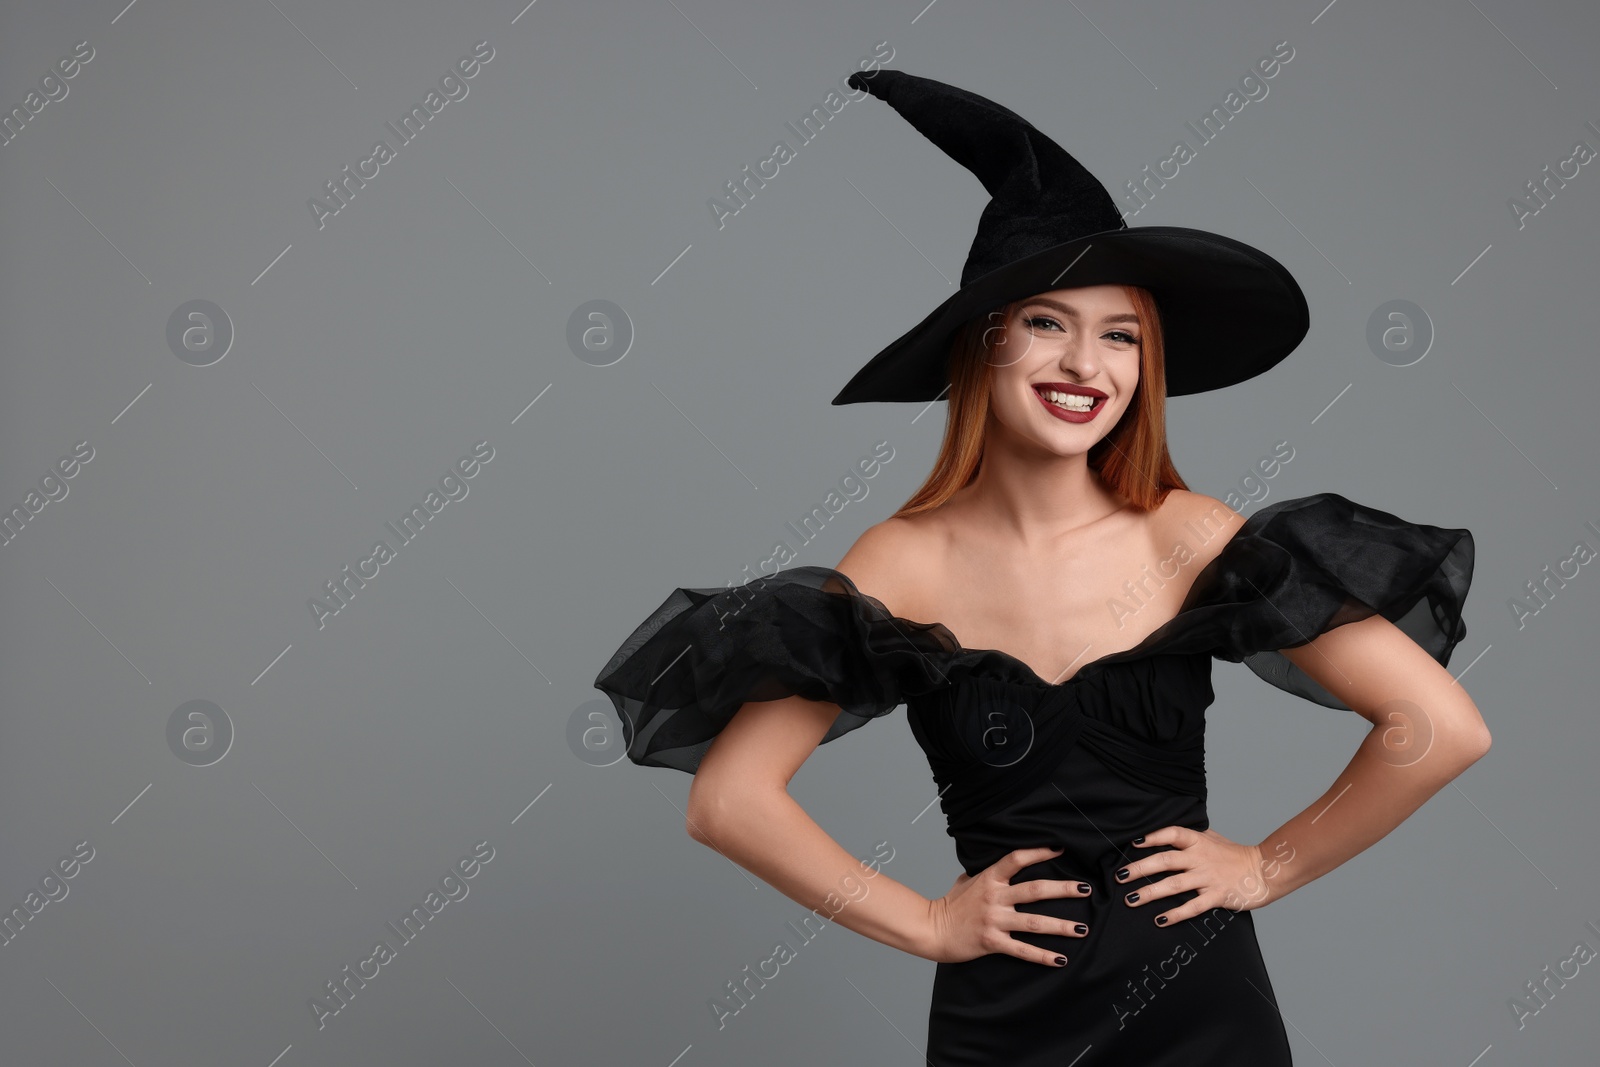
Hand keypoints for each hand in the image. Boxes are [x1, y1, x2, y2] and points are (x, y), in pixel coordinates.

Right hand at [923, 846, 1090, 966]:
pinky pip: (1023, 950)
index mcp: (989, 879)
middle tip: (1085, 888)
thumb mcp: (965, 880)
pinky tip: (1061, 959)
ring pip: (1034, 922)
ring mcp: (994, 920)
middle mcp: (994, 897)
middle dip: (1063, 889)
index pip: (1016, 859)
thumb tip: (1000, 865)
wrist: (932, 930)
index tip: (1060, 849)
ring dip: (1061, 925)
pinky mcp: (992, 942)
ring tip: (1082, 928)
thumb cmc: (950, 905)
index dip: (1039, 852)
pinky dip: (1043, 956)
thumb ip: (985, 873)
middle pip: (1035, 890)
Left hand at [1116, 827, 1273, 925]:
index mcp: (1199, 841)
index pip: (1172, 833)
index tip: (1134, 843)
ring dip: (1150, 893)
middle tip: (1119, 876)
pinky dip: (1176, 914)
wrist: (1265, 871)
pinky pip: (1193, 907)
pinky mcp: (1217, 897)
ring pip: (1174, 885)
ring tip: (1131, 900)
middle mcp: (1200, 858)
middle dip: (1140, 868)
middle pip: (1165, 860)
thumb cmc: (1236, 855)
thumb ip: (1191, 836)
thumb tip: (1167, 834)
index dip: (1152, 837)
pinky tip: (1160, 920)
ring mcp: (1208, 878)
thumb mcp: (1213, 838)